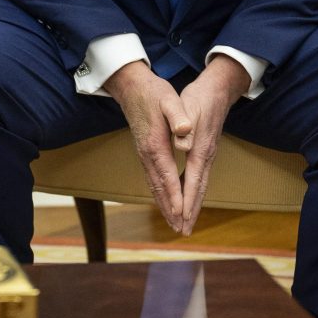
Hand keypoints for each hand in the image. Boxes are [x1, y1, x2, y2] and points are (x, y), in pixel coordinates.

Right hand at [105, 61, 192, 233]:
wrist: (131, 87)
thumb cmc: (153, 92)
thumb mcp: (169, 99)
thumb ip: (178, 115)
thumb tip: (186, 132)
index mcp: (155, 144)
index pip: (168, 176)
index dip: (176, 197)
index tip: (183, 215)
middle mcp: (147, 154)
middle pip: (160, 188)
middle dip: (171, 210)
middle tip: (182, 230)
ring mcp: (144, 154)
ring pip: (155, 186)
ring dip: (165, 205)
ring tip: (174, 223)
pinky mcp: (145, 152)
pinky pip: (152, 179)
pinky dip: (160, 194)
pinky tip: (165, 201)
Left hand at [172, 55, 249, 233]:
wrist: (217, 89)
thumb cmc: (199, 97)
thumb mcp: (188, 107)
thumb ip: (184, 125)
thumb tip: (182, 143)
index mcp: (200, 149)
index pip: (192, 181)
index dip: (186, 201)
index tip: (180, 219)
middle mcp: (206, 156)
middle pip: (198, 189)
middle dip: (190, 211)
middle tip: (183, 232)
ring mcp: (207, 155)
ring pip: (199, 186)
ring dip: (192, 205)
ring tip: (185, 222)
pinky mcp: (205, 152)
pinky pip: (198, 178)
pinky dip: (192, 191)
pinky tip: (185, 196)